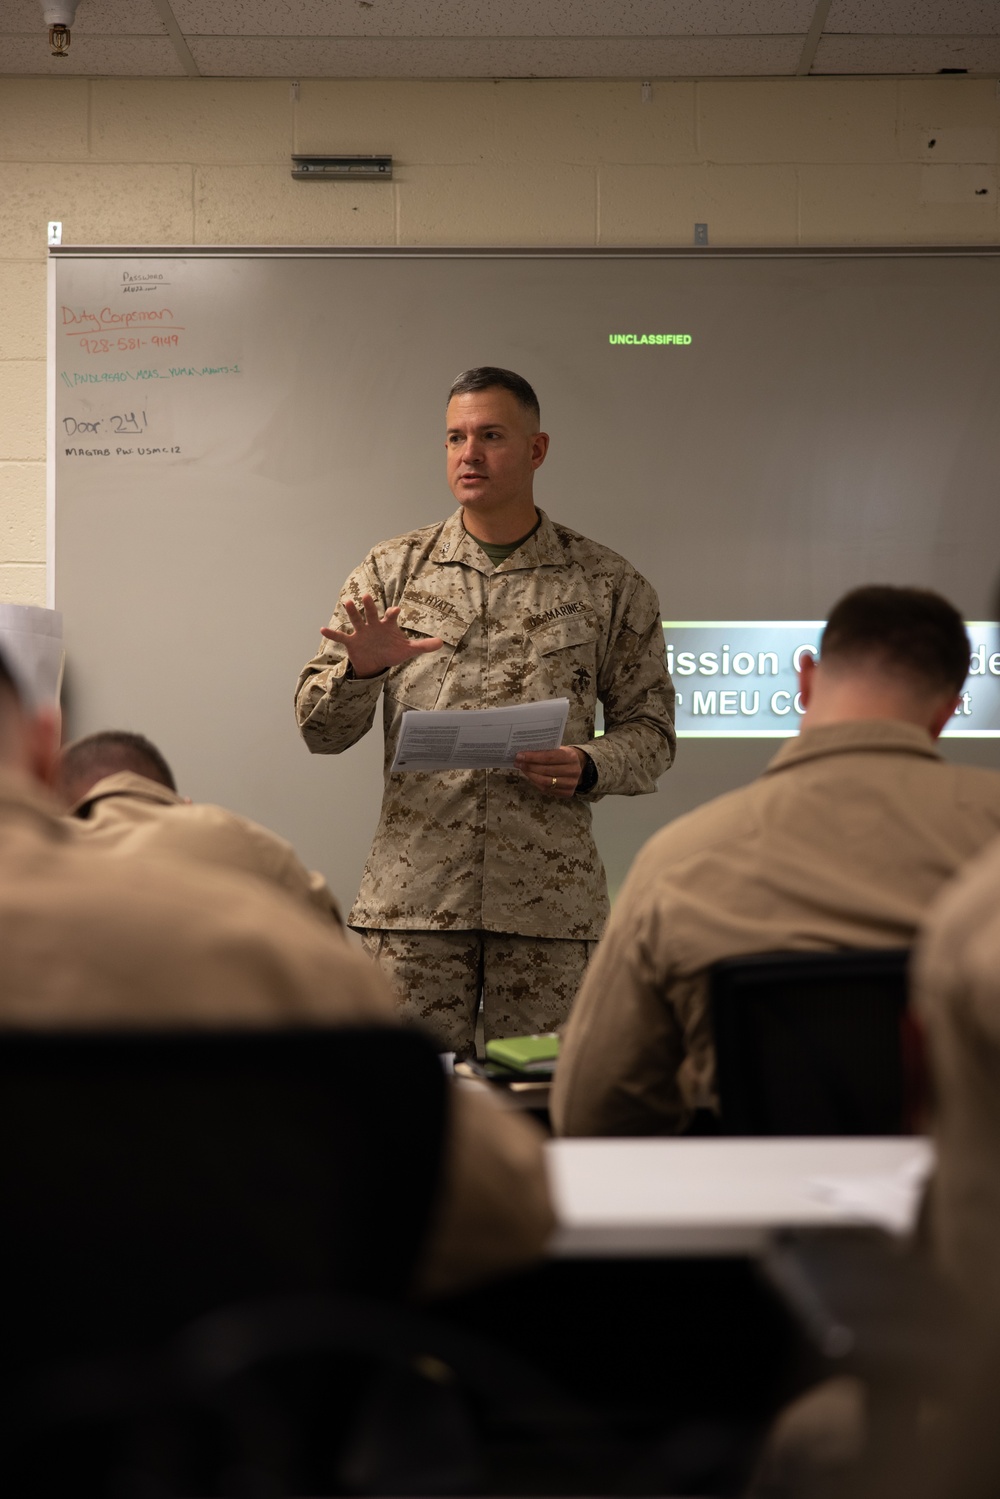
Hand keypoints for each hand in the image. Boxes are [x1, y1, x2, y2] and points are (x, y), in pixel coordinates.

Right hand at [321, 594, 443, 678]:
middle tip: (367, 596)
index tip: (396, 610)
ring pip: (356, 619)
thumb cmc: (392, 652)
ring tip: (347, 602)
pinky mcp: (352, 641)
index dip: (393, 613)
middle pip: (371, 613)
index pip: (391, 616)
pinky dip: (332, 633)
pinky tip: (322, 629)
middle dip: (369, 606)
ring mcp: (361, 632)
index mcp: (387, 625)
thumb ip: (423, 646)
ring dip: (352, 612)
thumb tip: (442, 642)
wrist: (376, 663)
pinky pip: (340, 636)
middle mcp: (373, 625)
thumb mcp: (408, 650)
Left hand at [515, 746, 585, 798]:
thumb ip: (545, 751)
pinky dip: (536, 782)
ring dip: (531, 775)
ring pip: (545, 782)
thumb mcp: (558, 749)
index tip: (520, 756)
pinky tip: (530, 776)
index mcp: (571, 756)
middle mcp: (573, 771)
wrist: (576, 766)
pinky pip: (547, 789)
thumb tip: (524, 753)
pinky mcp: (568, 793)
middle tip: (518, 762)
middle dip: (529, 766)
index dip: (533, 757)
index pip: (549, 757)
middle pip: (546, 770)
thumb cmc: (563, 755)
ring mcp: (572, 783)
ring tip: (522, 769)